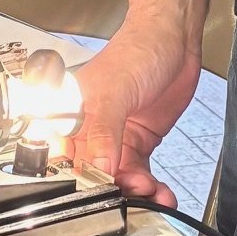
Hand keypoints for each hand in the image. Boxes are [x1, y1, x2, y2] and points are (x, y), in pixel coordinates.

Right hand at [66, 13, 204, 210]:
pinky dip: (151, 187)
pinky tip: (161, 194)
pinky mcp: (137, 142)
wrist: (175, 39)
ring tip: (152, 195)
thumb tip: (99, 165)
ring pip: (116, 178)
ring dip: (135, 193)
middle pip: (90, 175)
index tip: (96, 194)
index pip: (62, 157)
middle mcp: (88, 130)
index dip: (76, 180)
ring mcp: (114, 138)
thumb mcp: (114, 91)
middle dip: (110, 191)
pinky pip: (139, 173)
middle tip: (131, 196)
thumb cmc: (137, 49)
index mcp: (69, 115)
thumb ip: (104, 130)